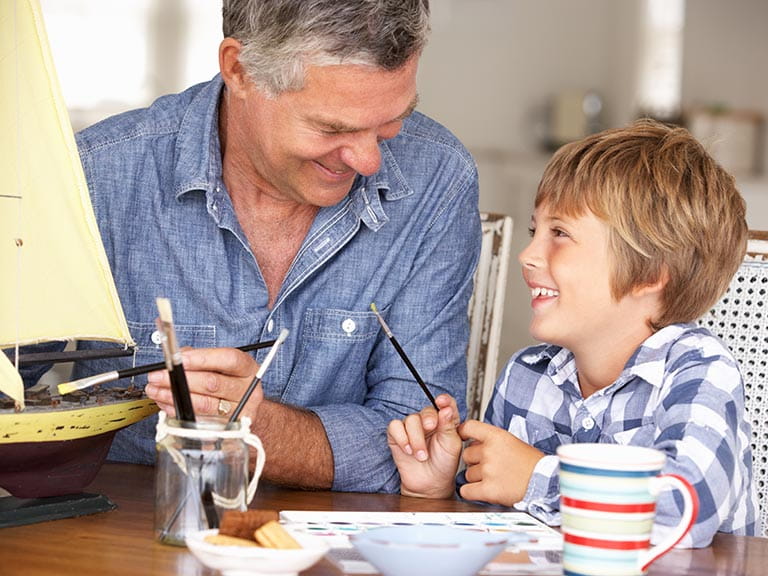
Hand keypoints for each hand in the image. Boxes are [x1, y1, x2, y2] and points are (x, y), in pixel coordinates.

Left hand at [144, 346, 261, 420]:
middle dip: (180, 380)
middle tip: (157, 376)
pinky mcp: (227, 429)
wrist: (246, 407)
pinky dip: (179, 411)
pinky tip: (167, 404)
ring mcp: (239, 411)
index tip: (177, 359)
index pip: (227, 359)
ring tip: (156, 390)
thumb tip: (178, 357)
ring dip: (174, 397)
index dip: (201, 359)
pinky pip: (199, 421)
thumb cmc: (231, 382)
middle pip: (213, 383)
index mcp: (247, 368)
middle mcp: (247, 390)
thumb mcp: (223, 364)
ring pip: (204, 404)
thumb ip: (202, 357)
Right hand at [387, 394, 461, 498]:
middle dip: (428, 419)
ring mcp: (412, 428)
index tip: (442, 401)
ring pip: (410, 419)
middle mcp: (429, 422)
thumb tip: (446, 409)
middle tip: (430, 428)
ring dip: (416, 438)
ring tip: (421, 455)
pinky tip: (408, 450)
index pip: (446, 404)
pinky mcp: (397, 436)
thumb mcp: (452, 445)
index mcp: (446, 421)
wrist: (430, 484)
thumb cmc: (443, 464)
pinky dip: (401, 438)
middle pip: (426, 411)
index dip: (444, 400)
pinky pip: (395, 426)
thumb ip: (449, 426)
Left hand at [458, 420, 543, 505]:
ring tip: (495, 479)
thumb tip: (473, 440)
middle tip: (491, 467)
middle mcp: (490, 452)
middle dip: (475, 462)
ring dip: (477, 478)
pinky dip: (472, 492)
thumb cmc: (531, 464)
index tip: (462, 437)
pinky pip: (466, 490)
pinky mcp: (488, 490)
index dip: (463, 433)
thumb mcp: (512, 442)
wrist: (545, 483)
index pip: (469, 427)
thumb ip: (492, 440)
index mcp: (497, 436)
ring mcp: (488, 471)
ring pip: (467, 474)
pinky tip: (483, 490)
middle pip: (466, 455)